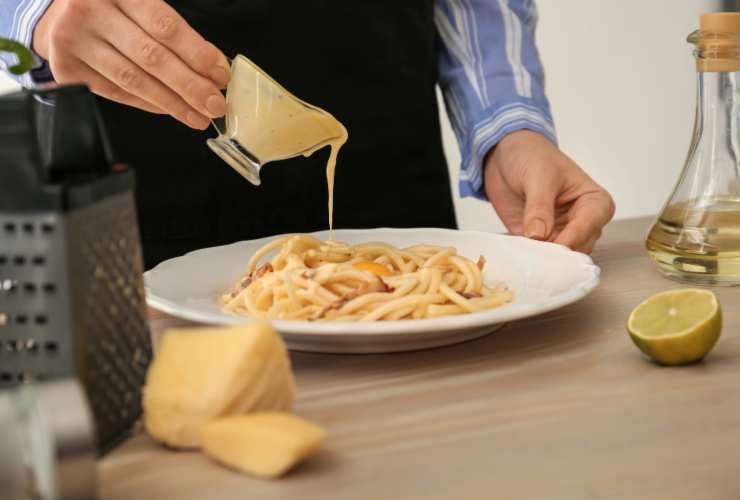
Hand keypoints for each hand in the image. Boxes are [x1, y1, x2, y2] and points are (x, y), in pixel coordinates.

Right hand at [33, 0, 230, 128]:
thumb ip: (173, 30)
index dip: (196, 53)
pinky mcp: (67, 69)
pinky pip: (118, 94)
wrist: (53, 14)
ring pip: (134, 80)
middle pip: (152, 57)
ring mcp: (74, 41)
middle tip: (215, 104)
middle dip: (190, 86)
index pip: (165, 26)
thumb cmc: (109, 8)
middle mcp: (90, 11)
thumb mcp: (136, 3)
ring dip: (173, 103)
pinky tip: (171, 110)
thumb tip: (214, 67)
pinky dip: (149, 104)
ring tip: (198, 116)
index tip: (220, 75)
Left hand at [484, 130, 614, 253]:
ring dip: (544, 260)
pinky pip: (537, 256)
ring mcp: (560, 232)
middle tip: (539, 257)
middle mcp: (581, 221)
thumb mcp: (538, 176)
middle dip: (560, 254)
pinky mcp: (538, 240)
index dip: (574, 237)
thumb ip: (539, 207)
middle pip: (579, 248)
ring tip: (528, 258)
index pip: (590, 225)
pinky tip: (519, 259)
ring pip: (559, 257)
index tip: (555, 245)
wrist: (505, 154)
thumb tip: (538, 236)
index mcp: (594, 201)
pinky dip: (530, 259)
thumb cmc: (532, 156)